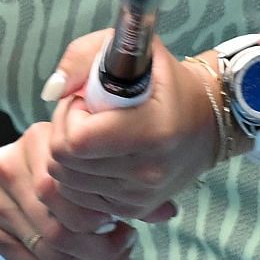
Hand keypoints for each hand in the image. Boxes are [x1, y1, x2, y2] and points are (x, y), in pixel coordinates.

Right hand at [0, 122, 138, 259]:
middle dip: (102, 250)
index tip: (127, 224)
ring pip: (50, 255)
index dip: (103, 218)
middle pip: (59, 229)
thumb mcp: (94, 163)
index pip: (70, 192)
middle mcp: (9, 169)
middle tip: (126, 247)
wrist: (19, 174)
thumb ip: (127, 186)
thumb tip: (167, 212)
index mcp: (38, 141)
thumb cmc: (70, 166)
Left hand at [42, 30, 221, 222]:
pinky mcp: (135, 209)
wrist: (207, 119)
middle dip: (65, 132)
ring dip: (70, 154)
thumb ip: (82, 57)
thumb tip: (51, 91)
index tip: (87, 100)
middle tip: (89, 115)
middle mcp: (148, 171)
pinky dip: (79, 174)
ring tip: (96, 133)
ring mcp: (141, 196)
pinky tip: (100, 154)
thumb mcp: (130, 50)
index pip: (76, 140)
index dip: (70, 115)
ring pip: (66, 182)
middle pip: (65, 163)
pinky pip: (79, 197)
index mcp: (152, 131)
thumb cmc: (163, 79)